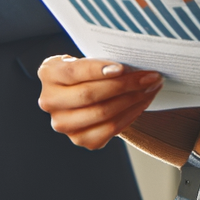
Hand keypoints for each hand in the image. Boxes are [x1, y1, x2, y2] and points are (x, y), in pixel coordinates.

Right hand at [36, 55, 161, 149]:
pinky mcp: (80, 139)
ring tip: (150, 88)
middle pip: (89, 95)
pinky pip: (110, 129)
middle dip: (124, 85)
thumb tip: (134, 62)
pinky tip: (142, 103)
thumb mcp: (86, 59)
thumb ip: (101, 61)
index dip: (99, 70)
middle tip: (149, 77)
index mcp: (49, 74)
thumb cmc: (88, 72)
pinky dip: (130, 115)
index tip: (123, 67)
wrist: (83, 94)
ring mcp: (63, 124)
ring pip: (102, 113)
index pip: (74, 72)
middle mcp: (50, 101)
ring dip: (132, 100)